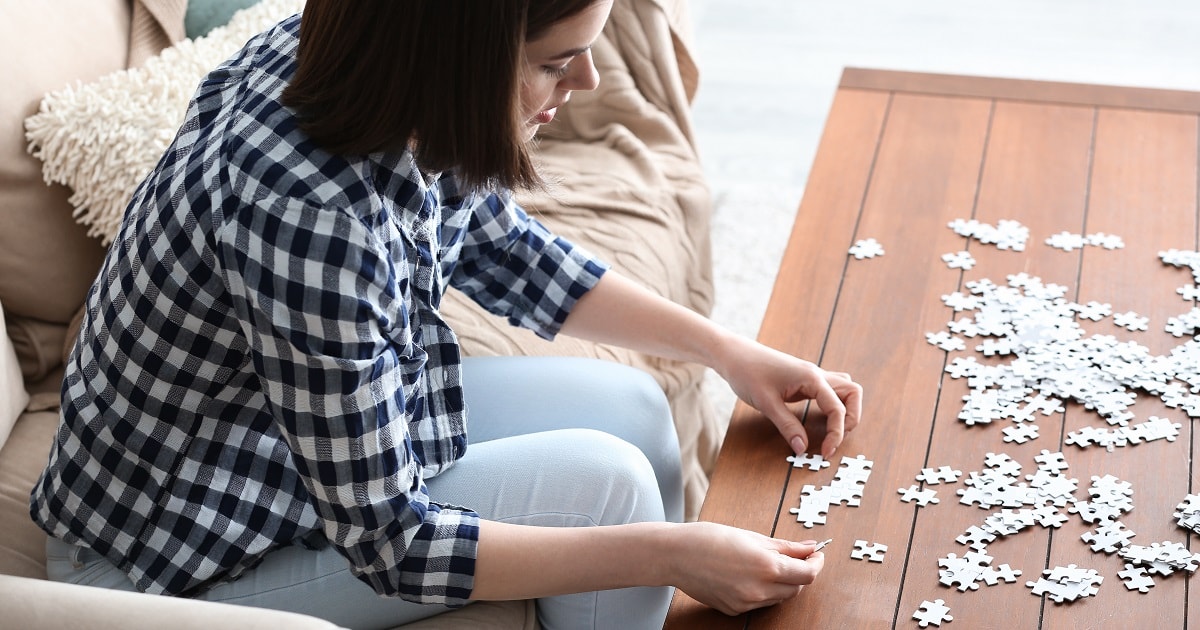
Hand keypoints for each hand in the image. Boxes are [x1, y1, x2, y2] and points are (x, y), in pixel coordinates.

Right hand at [669, 522, 823, 614]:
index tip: (817, 555)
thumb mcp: (751, 536)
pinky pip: (760, 602)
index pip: (808, 574)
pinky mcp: (735, 610)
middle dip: (801, 573)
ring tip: (769, 563)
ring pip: (779, 597)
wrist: (675, 555)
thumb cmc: (708, 538)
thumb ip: (785, 546)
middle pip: (797, 588)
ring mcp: (746, 603)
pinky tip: (750, 574)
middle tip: (798, 557)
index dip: (817, 564)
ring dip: (783, 583)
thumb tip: (808, 548)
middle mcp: (759, 590)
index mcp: (766, 567)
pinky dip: (764, 590)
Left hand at [716, 338, 862, 457]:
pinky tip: (819, 417)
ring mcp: (811, 375)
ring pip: (844, 388)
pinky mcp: (804, 379)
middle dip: (851, 418)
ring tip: (832, 429)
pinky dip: (832, 404)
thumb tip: (802, 448)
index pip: (838, 408)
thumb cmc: (747, 373)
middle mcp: (817, 374)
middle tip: (835, 438)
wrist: (733, 354)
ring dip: (845, 408)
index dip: (836, 433)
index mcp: (812, 378)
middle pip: (853, 393)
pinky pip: (829, 390)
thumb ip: (787, 426)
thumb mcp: (767, 403)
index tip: (825, 452)